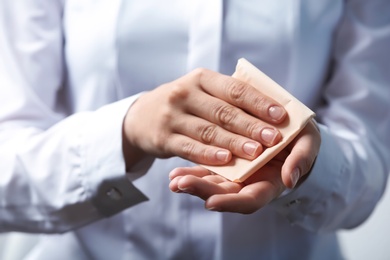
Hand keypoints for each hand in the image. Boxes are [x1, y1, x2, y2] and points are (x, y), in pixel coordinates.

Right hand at [123, 68, 286, 168]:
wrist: (141, 116)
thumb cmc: (184, 103)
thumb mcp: (201, 90)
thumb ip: (228, 97)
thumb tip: (270, 111)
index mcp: (201, 78)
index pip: (235, 89)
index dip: (259, 103)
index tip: (281, 115)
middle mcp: (185, 93)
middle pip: (223, 111)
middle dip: (251, 126)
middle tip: (274, 139)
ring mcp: (172, 116)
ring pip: (208, 131)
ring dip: (234, 143)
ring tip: (256, 152)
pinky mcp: (163, 137)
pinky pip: (189, 147)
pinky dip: (208, 155)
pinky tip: (226, 160)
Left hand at [168, 120, 320, 213]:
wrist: (290, 130)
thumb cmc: (301, 140)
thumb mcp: (309, 144)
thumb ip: (302, 160)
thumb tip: (290, 179)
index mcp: (270, 183)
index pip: (250, 200)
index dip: (232, 202)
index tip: (211, 202)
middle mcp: (250, 183)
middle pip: (225, 194)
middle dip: (202, 191)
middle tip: (180, 185)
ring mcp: (236, 174)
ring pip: (212, 182)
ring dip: (192, 182)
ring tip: (173, 179)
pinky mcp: (227, 160)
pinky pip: (209, 167)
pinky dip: (193, 170)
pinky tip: (175, 171)